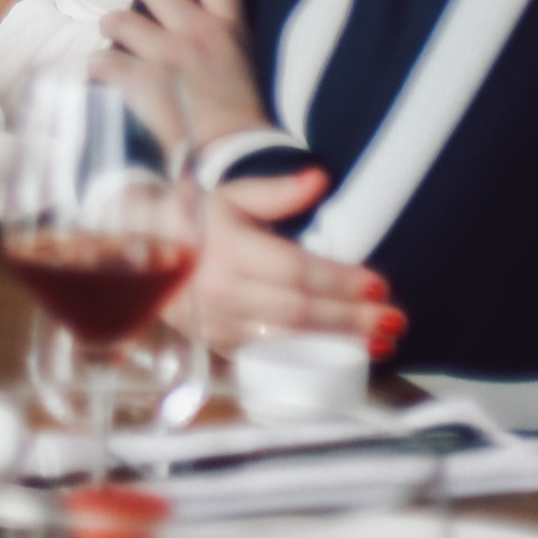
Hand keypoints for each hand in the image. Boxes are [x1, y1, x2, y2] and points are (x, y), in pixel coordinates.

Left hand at [94, 0, 264, 149]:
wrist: (238, 166)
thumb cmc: (244, 130)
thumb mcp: (244, 74)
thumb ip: (217, 49)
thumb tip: (181, 32)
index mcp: (232, 32)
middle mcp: (198, 34)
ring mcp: (168, 56)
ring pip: (119, 21)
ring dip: (111, 30)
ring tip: (112, 44)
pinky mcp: (141, 81)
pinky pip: (102, 61)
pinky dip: (97, 69)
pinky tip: (101, 78)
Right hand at [193, 166, 403, 356]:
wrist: (142, 252)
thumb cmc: (198, 220)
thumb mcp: (232, 196)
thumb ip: (277, 192)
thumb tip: (320, 178)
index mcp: (226, 247)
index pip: (294, 270)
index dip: (338, 281)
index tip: (379, 284)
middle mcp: (221, 290)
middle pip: (297, 310)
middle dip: (350, 319)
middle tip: (394, 321)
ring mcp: (218, 324)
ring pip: (287, 340)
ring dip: (338, 345)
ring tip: (381, 343)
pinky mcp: (219, 346)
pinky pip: (270, 356)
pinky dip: (310, 358)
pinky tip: (343, 357)